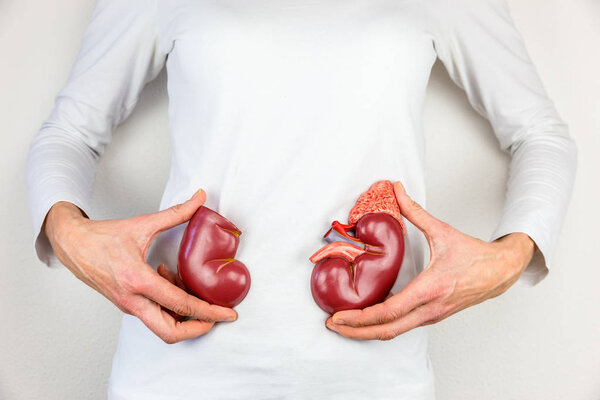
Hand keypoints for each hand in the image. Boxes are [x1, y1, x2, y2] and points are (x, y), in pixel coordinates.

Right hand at [44, 189, 237, 343]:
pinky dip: (169, 303)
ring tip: (190, 286)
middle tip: (218, 316)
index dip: (209, 312)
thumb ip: (176, 212)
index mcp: (138, 281)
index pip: (181, 305)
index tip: (228, 313)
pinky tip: (170, 278)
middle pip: (170, 332)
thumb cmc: (102, 238)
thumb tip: (200, 198)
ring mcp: (129, 305)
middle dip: (198, 328)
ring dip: (182, 313)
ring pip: (161, 325)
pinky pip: (153, 313)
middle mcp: (133, 300)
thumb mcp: (143, 224)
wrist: (72, 244)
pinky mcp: (127, 305)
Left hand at [325, 181, 534, 339]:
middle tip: (332, 325)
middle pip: (387, 331)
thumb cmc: (475, 256)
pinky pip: (403, 327)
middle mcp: (430, 308)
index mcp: (430, 289)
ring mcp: (432, 316)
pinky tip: (369, 318)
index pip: (389, 312)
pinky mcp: (433, 316)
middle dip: (356, 332)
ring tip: (345, 324)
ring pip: (395, 332)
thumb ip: (415, 211)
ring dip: (368, 331)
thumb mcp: (442, 231)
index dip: (360, 318)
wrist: (502, 272)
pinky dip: (383, 326)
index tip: (339, 317)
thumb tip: (396, 189)